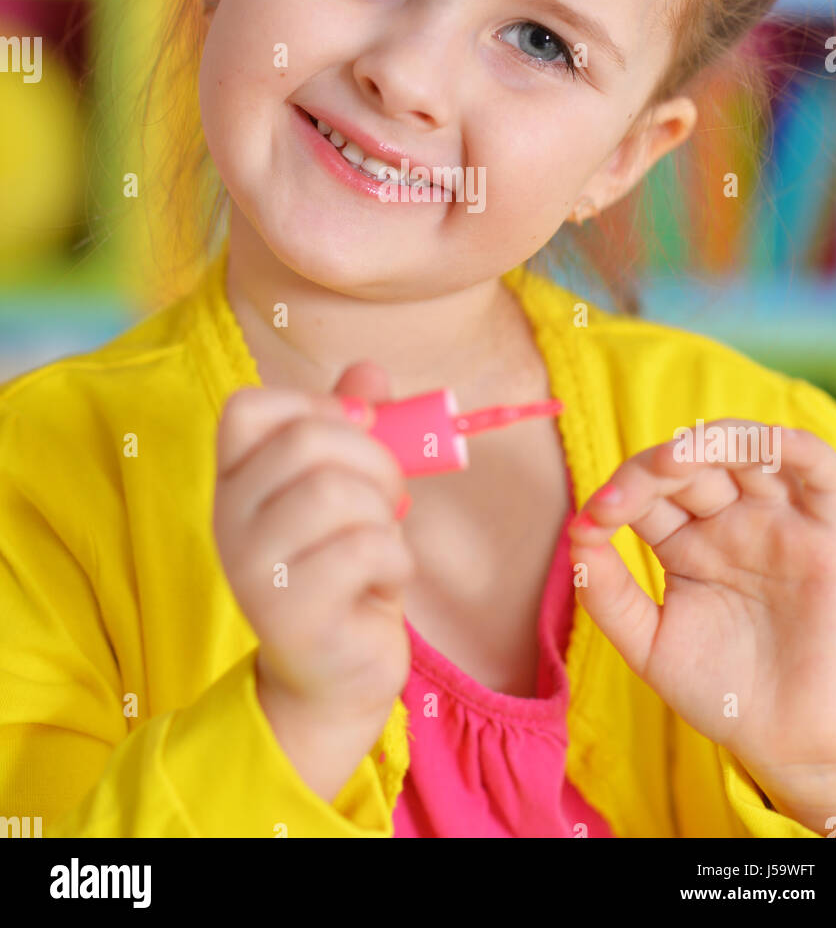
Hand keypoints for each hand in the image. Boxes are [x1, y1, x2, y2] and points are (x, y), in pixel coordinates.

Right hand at [213, 361, 414, 800]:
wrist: (336, 675)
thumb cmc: (343, 570)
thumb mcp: (349, 488)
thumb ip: (354, 426)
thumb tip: (370, 371)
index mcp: (236, 481)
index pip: (248, 407)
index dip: (315, 406)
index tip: (354, 436)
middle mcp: (228, 519)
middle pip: (307, 441)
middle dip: (374, 461)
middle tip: (389, 498)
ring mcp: (252, 569)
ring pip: (337, 493)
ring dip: (385, 516)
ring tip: (382, 546)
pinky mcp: (289, 614)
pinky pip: (364, 549)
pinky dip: (395, 559)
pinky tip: (383, 583)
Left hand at [569, 419, 835, 833]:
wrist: (789, 742)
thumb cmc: (721, 692)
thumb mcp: (648, 643)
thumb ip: (607, 592)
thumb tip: (576, 531)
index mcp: (683, 542)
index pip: (645, 493)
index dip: (616, 494)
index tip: (591, 522)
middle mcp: (728, 523)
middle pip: (688, 466)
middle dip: (651, 469)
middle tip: (622, 497)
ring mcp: (777, 523)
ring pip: (748, 452)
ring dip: (710, 441)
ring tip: (672, 461)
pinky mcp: (828, 535)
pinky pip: (820, 472)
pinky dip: (794, 446)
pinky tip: (761, 443)